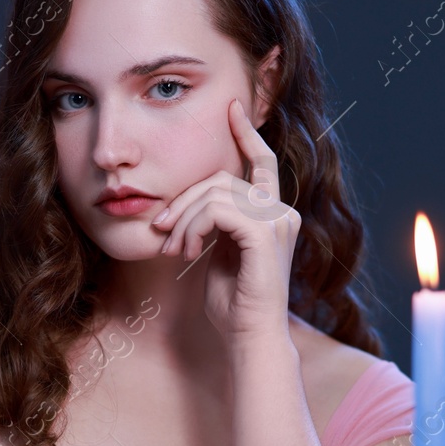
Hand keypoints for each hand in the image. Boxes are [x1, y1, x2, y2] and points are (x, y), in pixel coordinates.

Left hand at [150, 98, 298, 342]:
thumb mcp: (219, 254)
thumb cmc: (232, 304)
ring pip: (215, 192)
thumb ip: (215, 224)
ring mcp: (278, 221)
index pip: (262, 162)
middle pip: (221, 177)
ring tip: (173, 249)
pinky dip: (193, 227)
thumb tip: (189, 206)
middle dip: (184, 200)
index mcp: (273, 214)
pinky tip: (186, 252)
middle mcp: (282, 212)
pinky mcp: (265, 233)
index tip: (230, 108)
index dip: (246, 133)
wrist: (249, 337)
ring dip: (184, 219)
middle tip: (162, 231)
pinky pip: (217, 210)